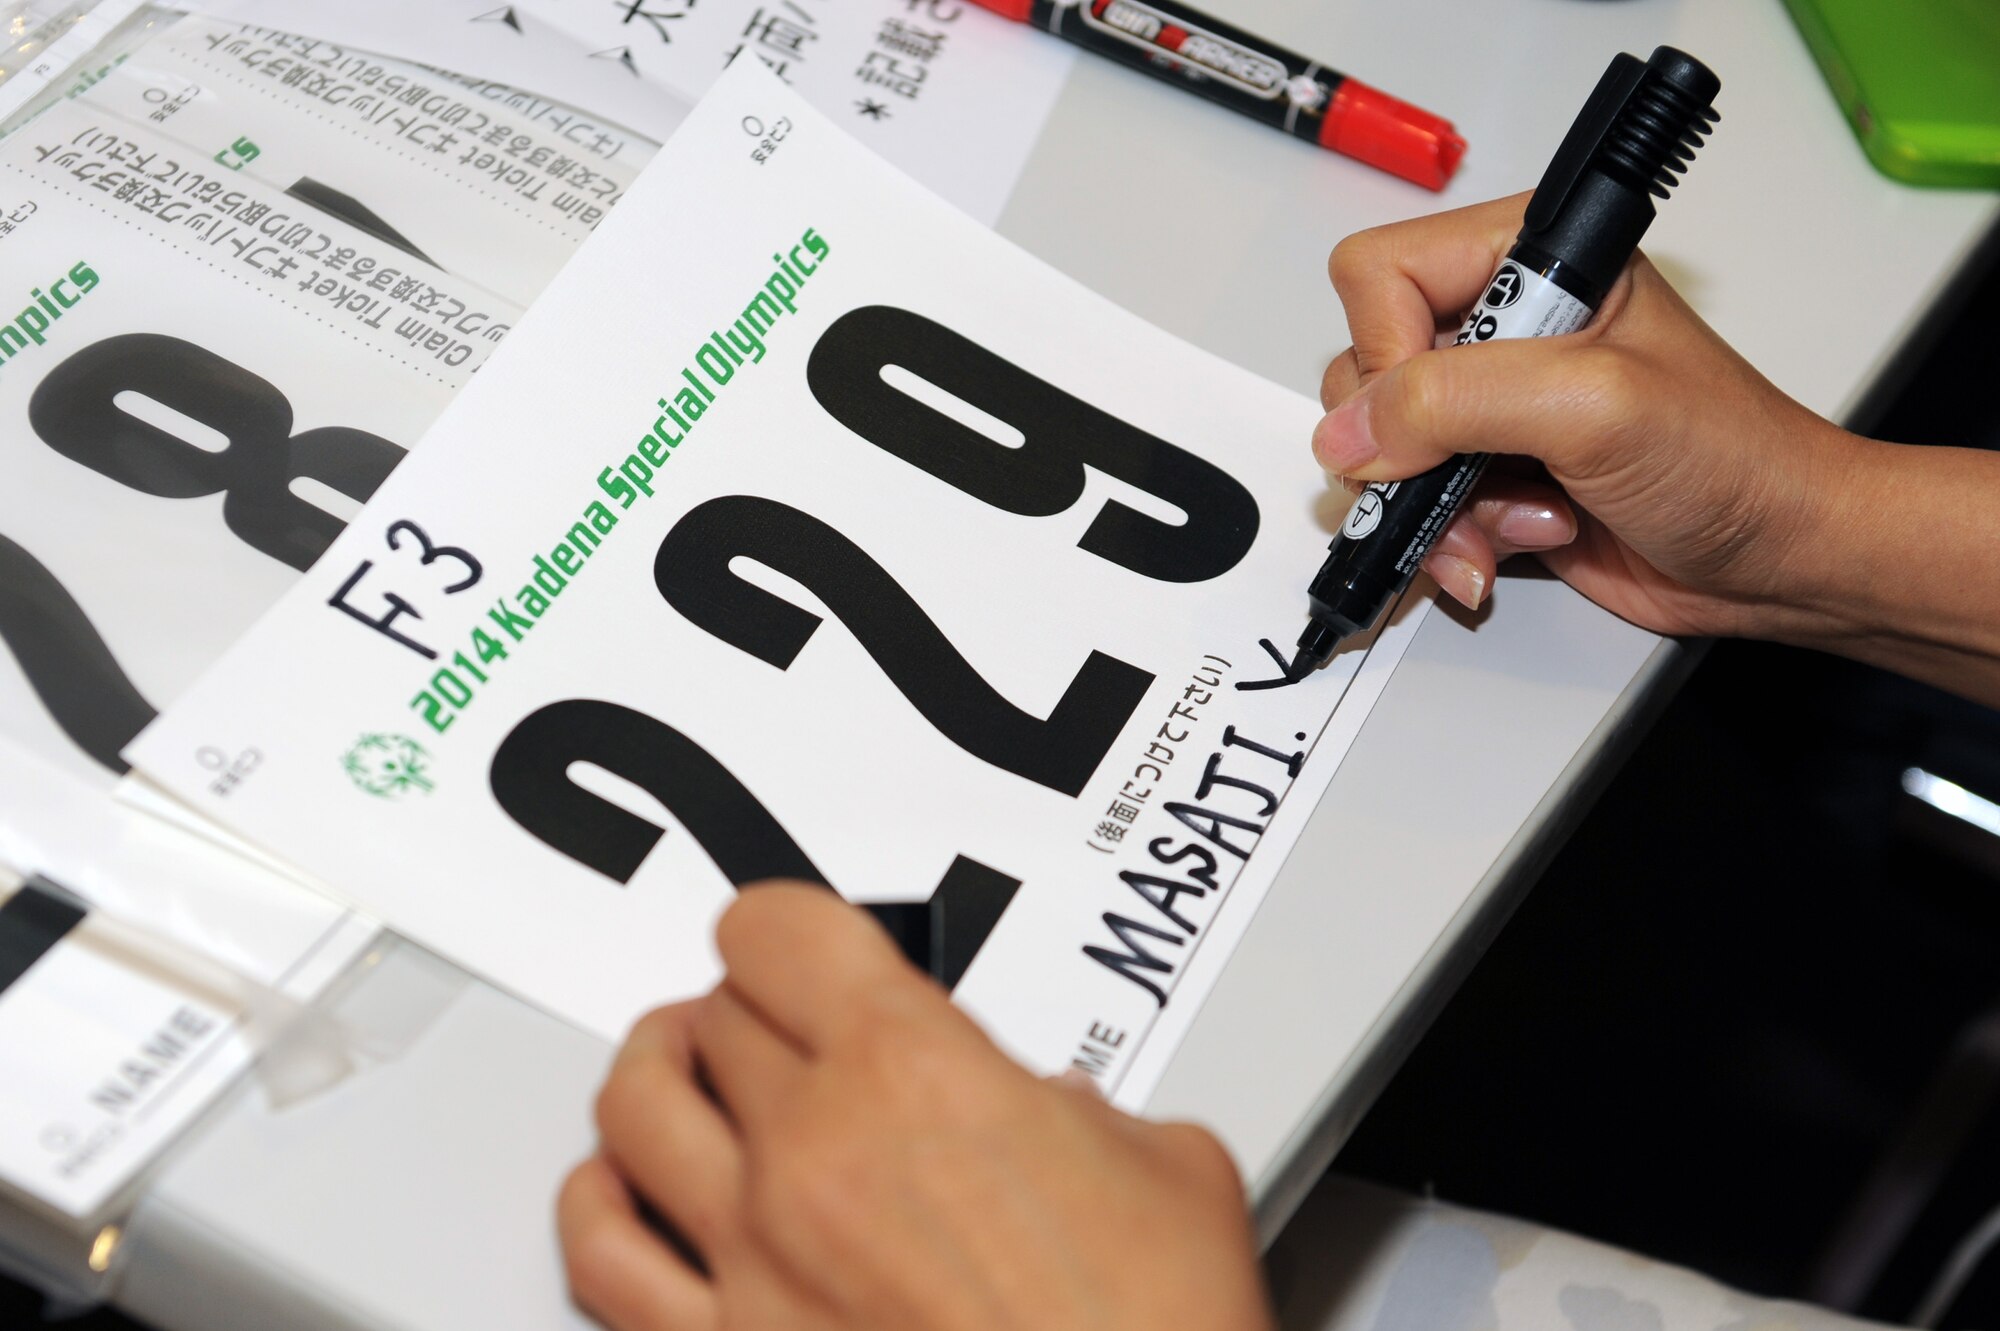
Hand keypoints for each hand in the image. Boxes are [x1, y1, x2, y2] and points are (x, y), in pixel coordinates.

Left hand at [559, 885, 1272, 1330]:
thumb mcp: (1169, 1174)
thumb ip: (1094, 1113)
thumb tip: (1065, 1113)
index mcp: (917, 1073)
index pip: (778, 932)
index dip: (784, 926)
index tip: (800, 944)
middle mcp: (816, 1152)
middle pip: (718, 1014)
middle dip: (755, 1007)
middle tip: (789, 1022)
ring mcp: (757, 1257)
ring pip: (634, 1108)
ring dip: (659, 1069)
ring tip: (681, 1062)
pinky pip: (604, 1259)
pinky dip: (597, 1204)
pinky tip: (620, 1189)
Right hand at [1314, 192, 1853, 640]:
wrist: (1778, 556)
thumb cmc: (1730, 459)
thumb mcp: (1591, 406)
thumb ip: (1455, 401)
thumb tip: (1349, 432)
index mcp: (1532, 257)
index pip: (1380, 275)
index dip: (1386, 353)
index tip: (1429, 420)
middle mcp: (1501, 323)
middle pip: (1366, 370)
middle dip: (1410, 449)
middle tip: (1476, 478)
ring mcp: (1489, 405)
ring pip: (1378, 451)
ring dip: (1436, 506)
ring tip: (1521, 519)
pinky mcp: (1487, 474)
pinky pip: (1410, 506)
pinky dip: (1449, 540)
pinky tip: (1519, 542)